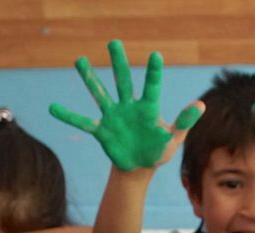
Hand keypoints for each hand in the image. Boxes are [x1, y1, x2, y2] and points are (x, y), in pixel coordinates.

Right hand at [49, 41, 202, 171]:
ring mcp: (113, 117)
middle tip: (114, 43)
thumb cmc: (158, 150)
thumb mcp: (174, 139)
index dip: (153, 73)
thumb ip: (184, 122)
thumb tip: (201, 104)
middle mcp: (128, 107)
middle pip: (123, 81)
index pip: (152, 87)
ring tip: (80, 60)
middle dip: (119, 63)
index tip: (155, 55)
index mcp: (148, 108)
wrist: (139, 167)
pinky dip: (68, 116)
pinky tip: (53, 107)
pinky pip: (83, 122)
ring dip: (90, 78)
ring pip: (100, 94)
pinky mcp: (101, 131)